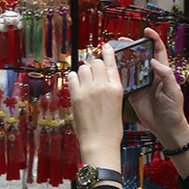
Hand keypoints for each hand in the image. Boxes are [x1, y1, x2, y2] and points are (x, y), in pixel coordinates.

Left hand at [67, 44, 130, 168]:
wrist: (100, 142)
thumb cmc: (110, 128)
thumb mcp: (117, 104)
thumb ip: (110, 89)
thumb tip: (101, 78)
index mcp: (116, 88)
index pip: (111, 64)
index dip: (107, 53)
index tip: (105, 46)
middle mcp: (103, 86)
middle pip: (95, 63)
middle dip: (93, 66)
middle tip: (91, 73)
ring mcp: (89, 90)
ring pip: (82, 68)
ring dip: (83, 72)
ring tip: (84, 81)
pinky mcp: (76, 96)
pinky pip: (71, 77)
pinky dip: (73, 79)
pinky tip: (76, 84)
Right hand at [123, 29, 188, 149]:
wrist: (166, 128)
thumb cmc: (174, 110)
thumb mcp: (173, 92)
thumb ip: (165, 76)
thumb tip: (154, 62)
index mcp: (162, 72)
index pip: (158, 51)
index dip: (153, 39)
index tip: (146, 31)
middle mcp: (150, 75)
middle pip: (140, 56)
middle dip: (132, 46)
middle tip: (121, 40)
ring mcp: (141, 84)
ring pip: (130, 67)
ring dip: (122, 59)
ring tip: (111, 52)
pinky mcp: (133, 93)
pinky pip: (123, 81)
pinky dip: (116, 75)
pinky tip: (108, 70)